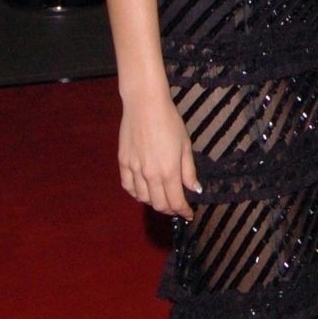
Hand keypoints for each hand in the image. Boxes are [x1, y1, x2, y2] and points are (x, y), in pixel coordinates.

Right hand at [118, 91, 199, 216]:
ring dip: (153, 202)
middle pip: (159, 204)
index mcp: (169, 171)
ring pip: (143, 198)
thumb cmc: (169, 122)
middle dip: (170, 209)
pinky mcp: (123, 162)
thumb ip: (188, 170)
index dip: (183, 211)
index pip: (176, 202)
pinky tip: (143, 192)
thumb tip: (194, 189)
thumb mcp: (185, 145)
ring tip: (161, 198)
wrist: (145, 105)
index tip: (188, 214)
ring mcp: (134, 169)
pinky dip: (136, 194)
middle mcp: (150, 174)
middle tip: (177, 207)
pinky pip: (128, 186)